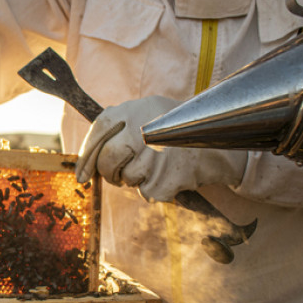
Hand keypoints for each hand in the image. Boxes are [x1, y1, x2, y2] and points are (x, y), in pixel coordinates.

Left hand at [75, 96, 247, 201]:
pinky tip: (168, 175)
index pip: (97, 133)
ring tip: (156, 167)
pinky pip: (146, 192)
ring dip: (136, 180)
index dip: (85, 158)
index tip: (82, 175)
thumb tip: (87, 160)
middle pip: (107, 160)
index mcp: (133, 110)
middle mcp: (141, 130)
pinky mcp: (165, 178)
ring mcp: (155, 155)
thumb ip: (118, 128)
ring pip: (127, 179)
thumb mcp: (147, 114)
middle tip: (117, 175)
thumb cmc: (176, 130)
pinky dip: (155, 190)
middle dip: (109, 173)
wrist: (220, 143)